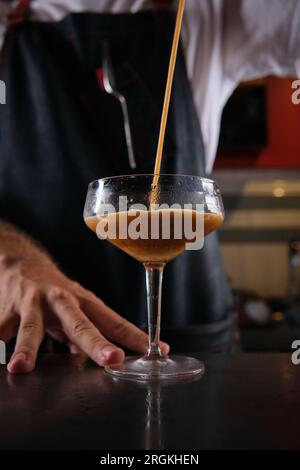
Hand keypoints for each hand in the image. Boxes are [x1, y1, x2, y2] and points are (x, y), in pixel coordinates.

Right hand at [0, 253, 168, 373]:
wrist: (18, 262)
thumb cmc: (53, 293)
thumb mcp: (75, 309)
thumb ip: (87, 335)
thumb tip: (109, 359)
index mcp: (83, 302)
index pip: (114, 321)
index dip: (135, 336)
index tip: (156, 351)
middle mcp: (62, 301)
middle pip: (81, 324)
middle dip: (96, 342)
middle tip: (112, 360)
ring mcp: (33, 303)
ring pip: (32, 326)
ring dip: (28, 346)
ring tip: (22, 367)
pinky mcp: (7, 309)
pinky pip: (4, 328)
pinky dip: (2, 341)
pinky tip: (2, 360)